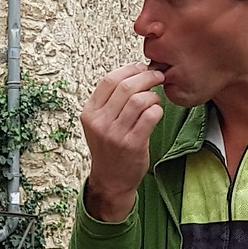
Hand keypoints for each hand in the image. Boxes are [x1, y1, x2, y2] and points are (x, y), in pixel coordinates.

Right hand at [80, 62, 165, 221]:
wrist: (111, 180)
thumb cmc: (109, 149)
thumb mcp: (99, 123)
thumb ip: (109, 101)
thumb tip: (134, 72)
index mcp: (90, 113)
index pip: (109, 80)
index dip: (129, 69)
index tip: (141, 68)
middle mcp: (100, 123)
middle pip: (126, 87)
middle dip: (147, 77)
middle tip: (157, 77)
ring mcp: (115, 134)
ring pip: (139, 100)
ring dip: (153, 95)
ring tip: (155, 99)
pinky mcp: (132, 144)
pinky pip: (150, 115)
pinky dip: (157, 109)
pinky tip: (156, 113)